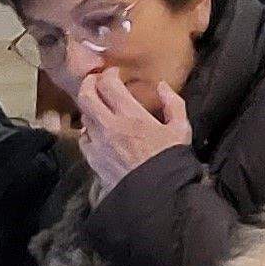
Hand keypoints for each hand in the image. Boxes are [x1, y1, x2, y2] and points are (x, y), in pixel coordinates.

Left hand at [76, 72, 189, 187]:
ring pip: (83, 115)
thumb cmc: (169, 160)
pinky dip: (88, 129)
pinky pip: (83, 137)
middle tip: (94, 80)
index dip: (109, 74)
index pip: (108, 84)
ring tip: (98, 105)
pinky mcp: (92, 158)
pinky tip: (97, 130)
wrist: (155, 192)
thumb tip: (161, 86)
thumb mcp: (181, 129)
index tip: (115, 73)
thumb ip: (173, 104)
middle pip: (86, 96)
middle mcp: (108, 125)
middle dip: (88, 83)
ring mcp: (97, 142)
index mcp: (131, 115)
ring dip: (89, 106)